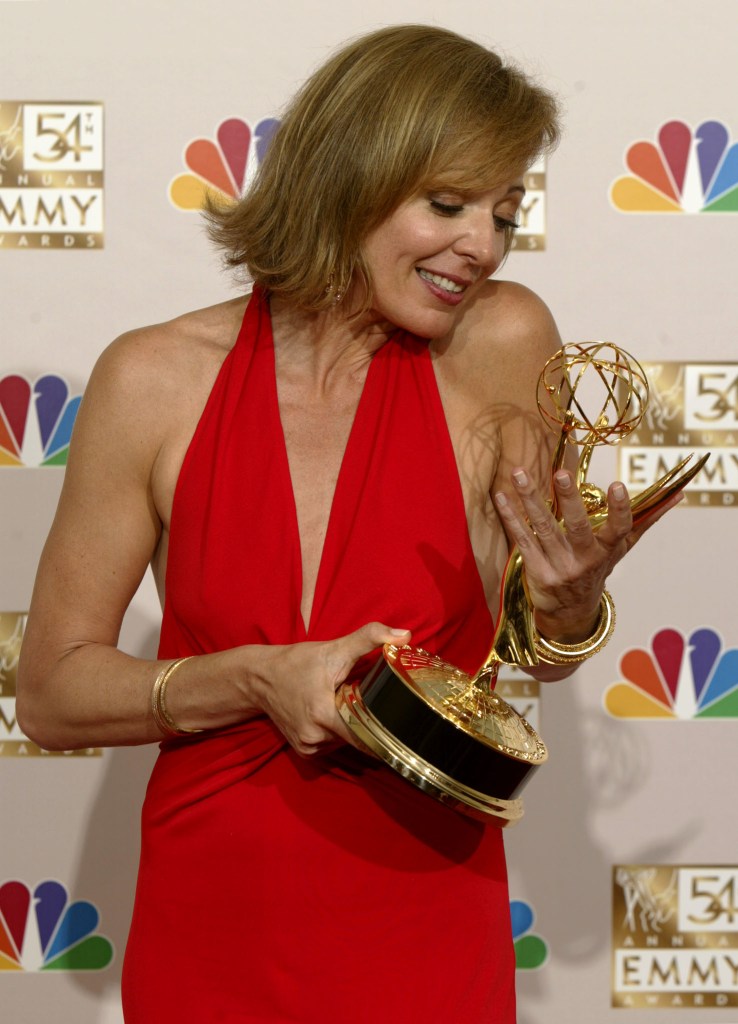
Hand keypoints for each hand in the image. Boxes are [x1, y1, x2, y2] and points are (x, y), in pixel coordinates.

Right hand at [250, 623, 410, 755]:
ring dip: (351, 726)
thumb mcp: (334, 649)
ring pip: (346, 742)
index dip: (385, 729)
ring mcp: (308, 747)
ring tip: (347, 704)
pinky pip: (332, 744)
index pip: (366, 735)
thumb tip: (404, 635)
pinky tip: (333, 713)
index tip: (400, 720)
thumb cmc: (296, 662)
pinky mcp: (304, 750)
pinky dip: (338, 731)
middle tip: (369, 700)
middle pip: (358, 737)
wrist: (259, 678)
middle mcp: (315, 737)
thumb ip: (369, 639)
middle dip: (367, 720)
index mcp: (323, 715)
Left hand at [494, 466, 681, 640]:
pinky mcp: (535, 570)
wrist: (570, 612)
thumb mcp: (622, 549)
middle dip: (569, 501)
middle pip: (576, 528)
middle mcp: (583, 560)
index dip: (619, 510)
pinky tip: (502, 496)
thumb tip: (678, 495)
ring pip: (543, 529)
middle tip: (561, 474)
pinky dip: (511, 517)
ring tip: (519, 473)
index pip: (618, 530)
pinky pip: (522, 539)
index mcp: (607, 552)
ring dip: (530, 499)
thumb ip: (646, 520)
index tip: (618, 486)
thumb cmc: (598, 568)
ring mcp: (558, 566)